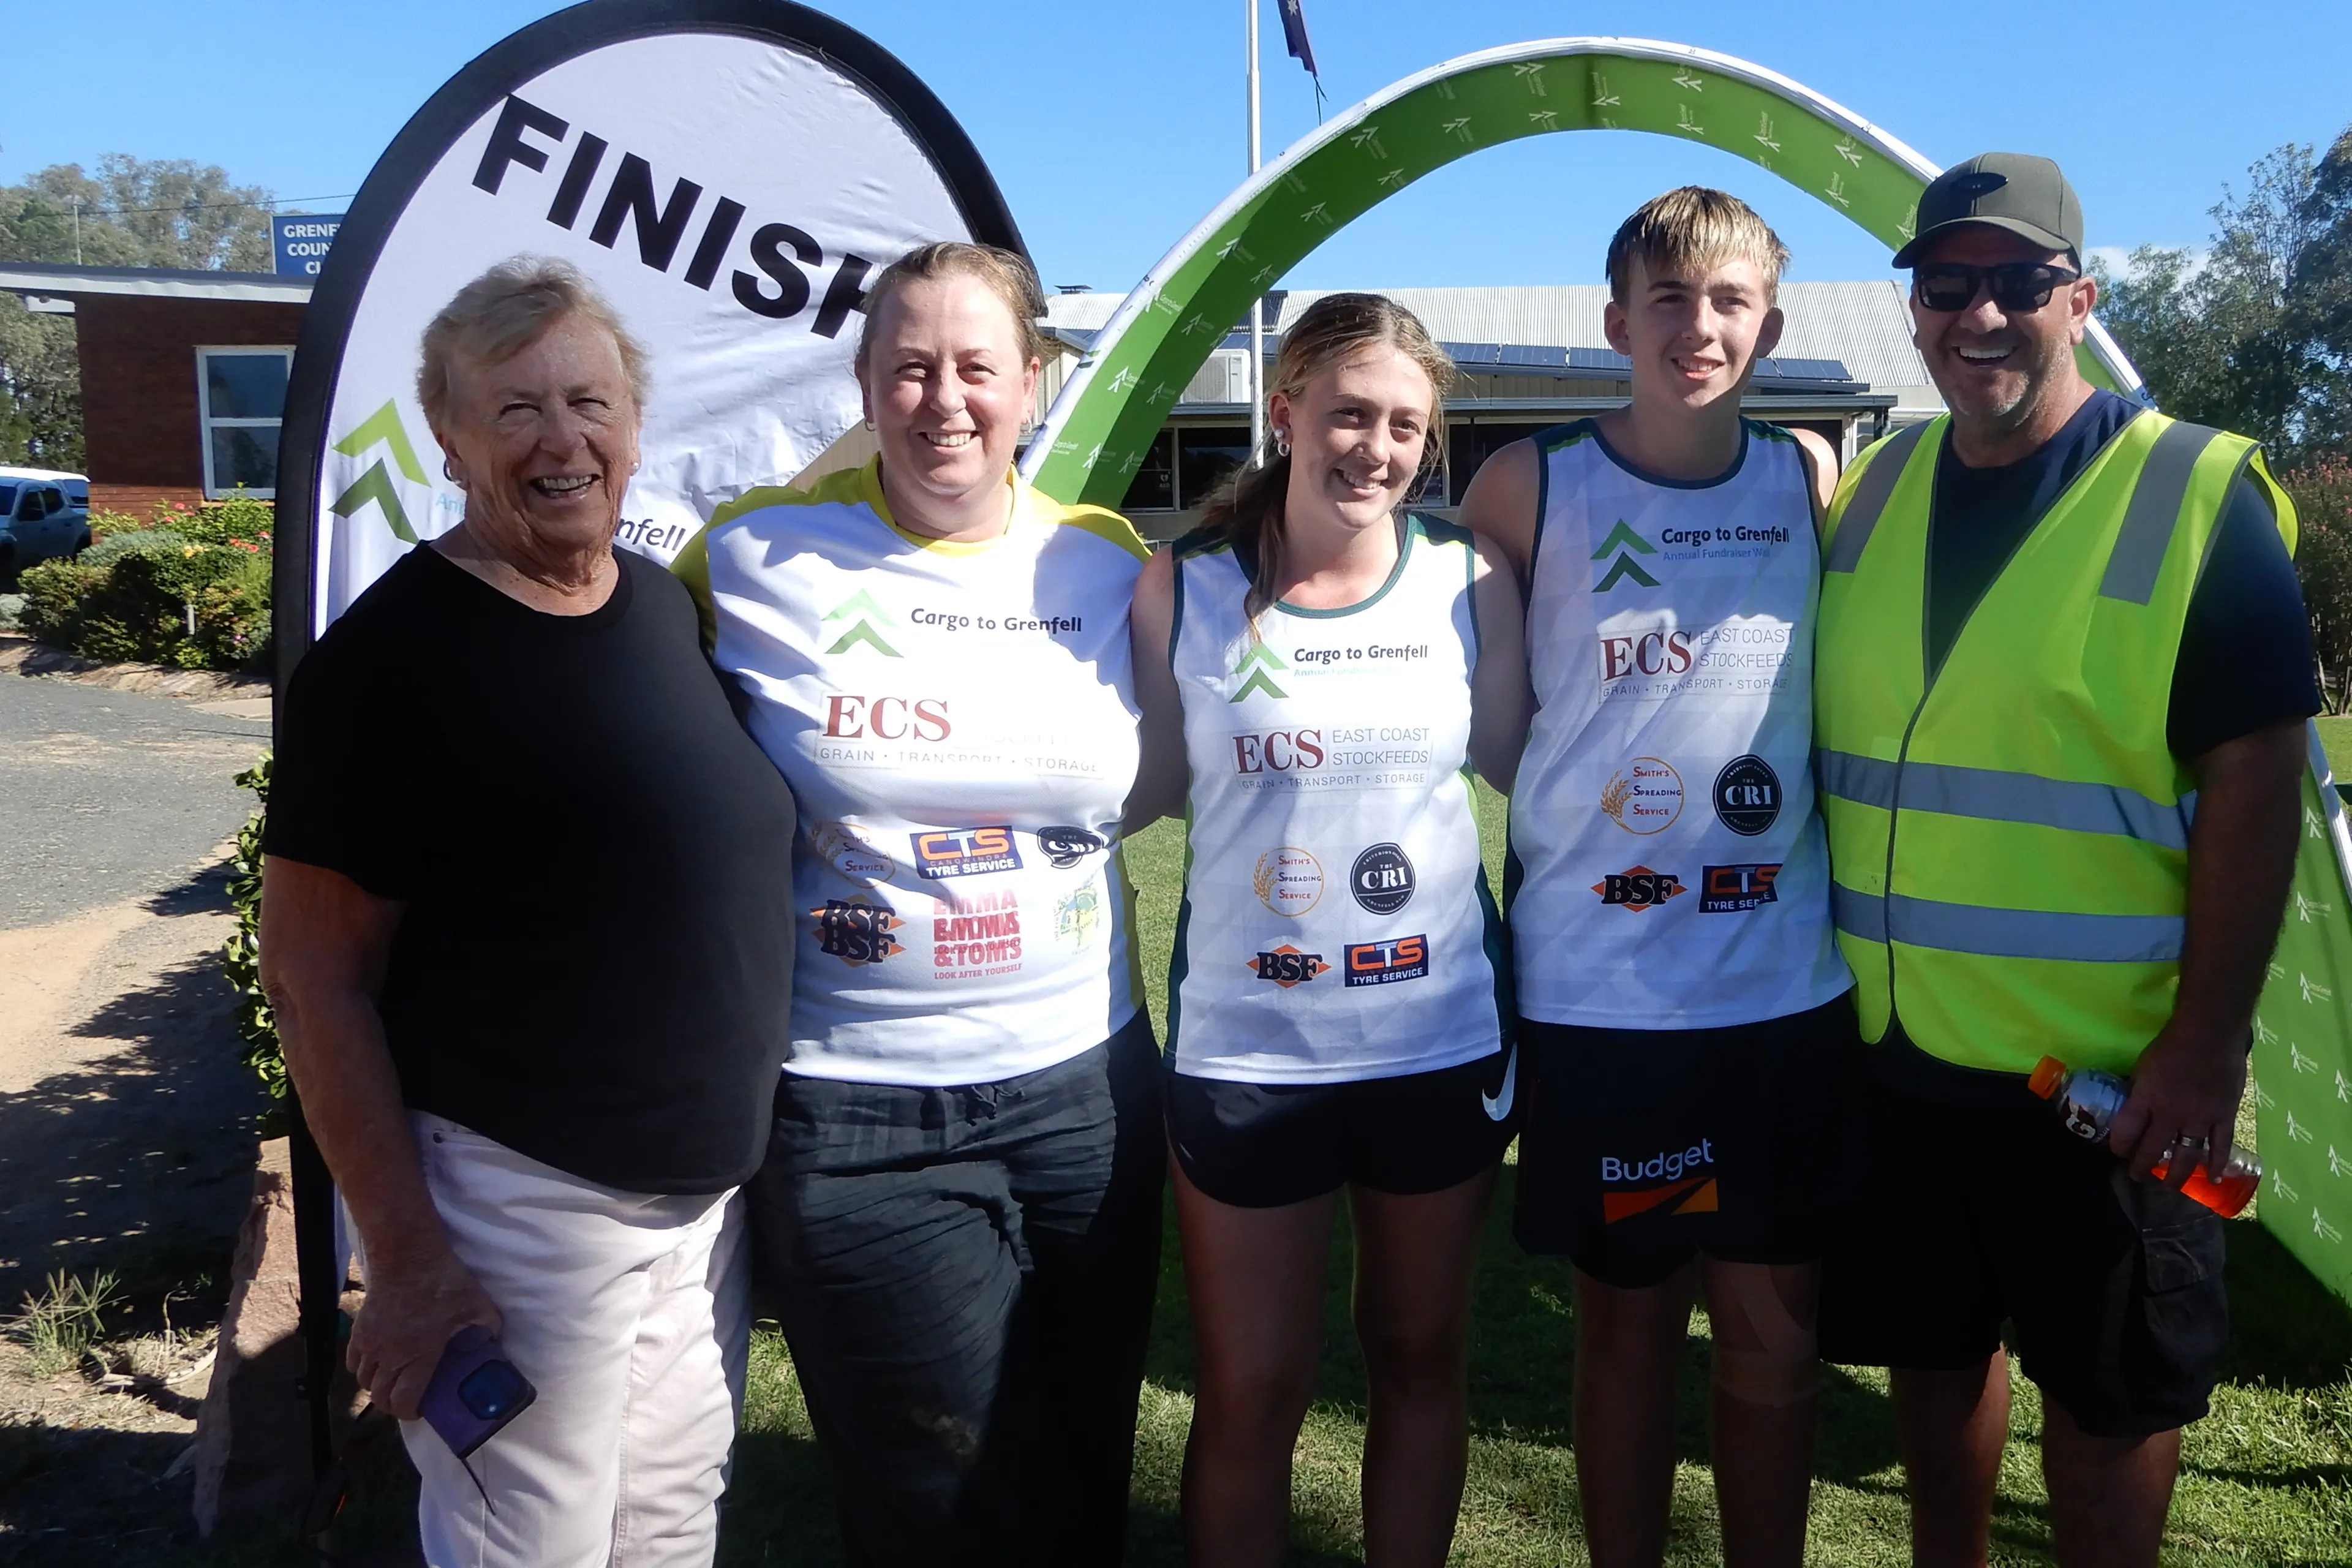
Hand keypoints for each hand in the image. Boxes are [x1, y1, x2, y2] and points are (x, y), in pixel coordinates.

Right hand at [347, 1243, 501, 1419]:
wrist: (407, 1256)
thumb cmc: (444, 1282)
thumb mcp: (478, 1305)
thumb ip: (488, 1330)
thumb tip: (496, 1347)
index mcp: (419, 1354)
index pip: (402, 1400)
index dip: (409, 1412)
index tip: (420, 1411)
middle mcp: (389, 1354)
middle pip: (380, 1396)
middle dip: (393, 1404)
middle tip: (407, 1400)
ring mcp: (370, 1343)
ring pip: (364, 1380)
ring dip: (377, 1387)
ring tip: (393, 1383)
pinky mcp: (359, 1330)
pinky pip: (352, 1362)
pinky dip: (362, 1369)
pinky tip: (376, 1364)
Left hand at [2107, 1020, 2247, 1190]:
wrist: (2209, 1034)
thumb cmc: (2171, 1047)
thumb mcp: (2142, 1068)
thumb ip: (2138, 1092)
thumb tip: (2130, 1110)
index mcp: (2147, 1100)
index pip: (2126, 1133)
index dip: (2119, 1148)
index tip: (2119, 1153)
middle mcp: (2172, 1114)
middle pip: (2153, 1151)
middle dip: (2142, 1168)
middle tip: (2137, 1177)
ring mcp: (2201, 1118)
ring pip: (2186, 1156)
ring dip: (2175, 1175)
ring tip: (2168, 1188)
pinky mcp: (2224, 1116)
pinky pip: (2220, 1146)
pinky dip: (2216, 1164)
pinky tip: (2211, 1179)